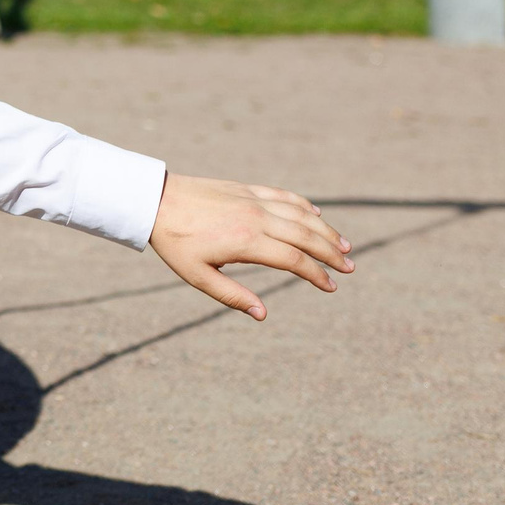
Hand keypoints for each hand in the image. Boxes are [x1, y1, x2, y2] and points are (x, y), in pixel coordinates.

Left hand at [148, 172, 352, 320]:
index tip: (331, 287)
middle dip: (331, 253)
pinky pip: (282, 196)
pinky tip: (316, 215)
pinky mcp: (245, 188)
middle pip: (305, 236)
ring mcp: (252, 200)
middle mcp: (256, 218)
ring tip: (344, 245)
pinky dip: (303, 205)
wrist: (154, 199)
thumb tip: (263, 315)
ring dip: (324, 230)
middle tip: (350, 268)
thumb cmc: (174, 242)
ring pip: (300, 214)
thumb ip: (232, 296)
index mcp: (246, 242)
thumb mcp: (197, 276)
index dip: (317, 275)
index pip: (294, 260)